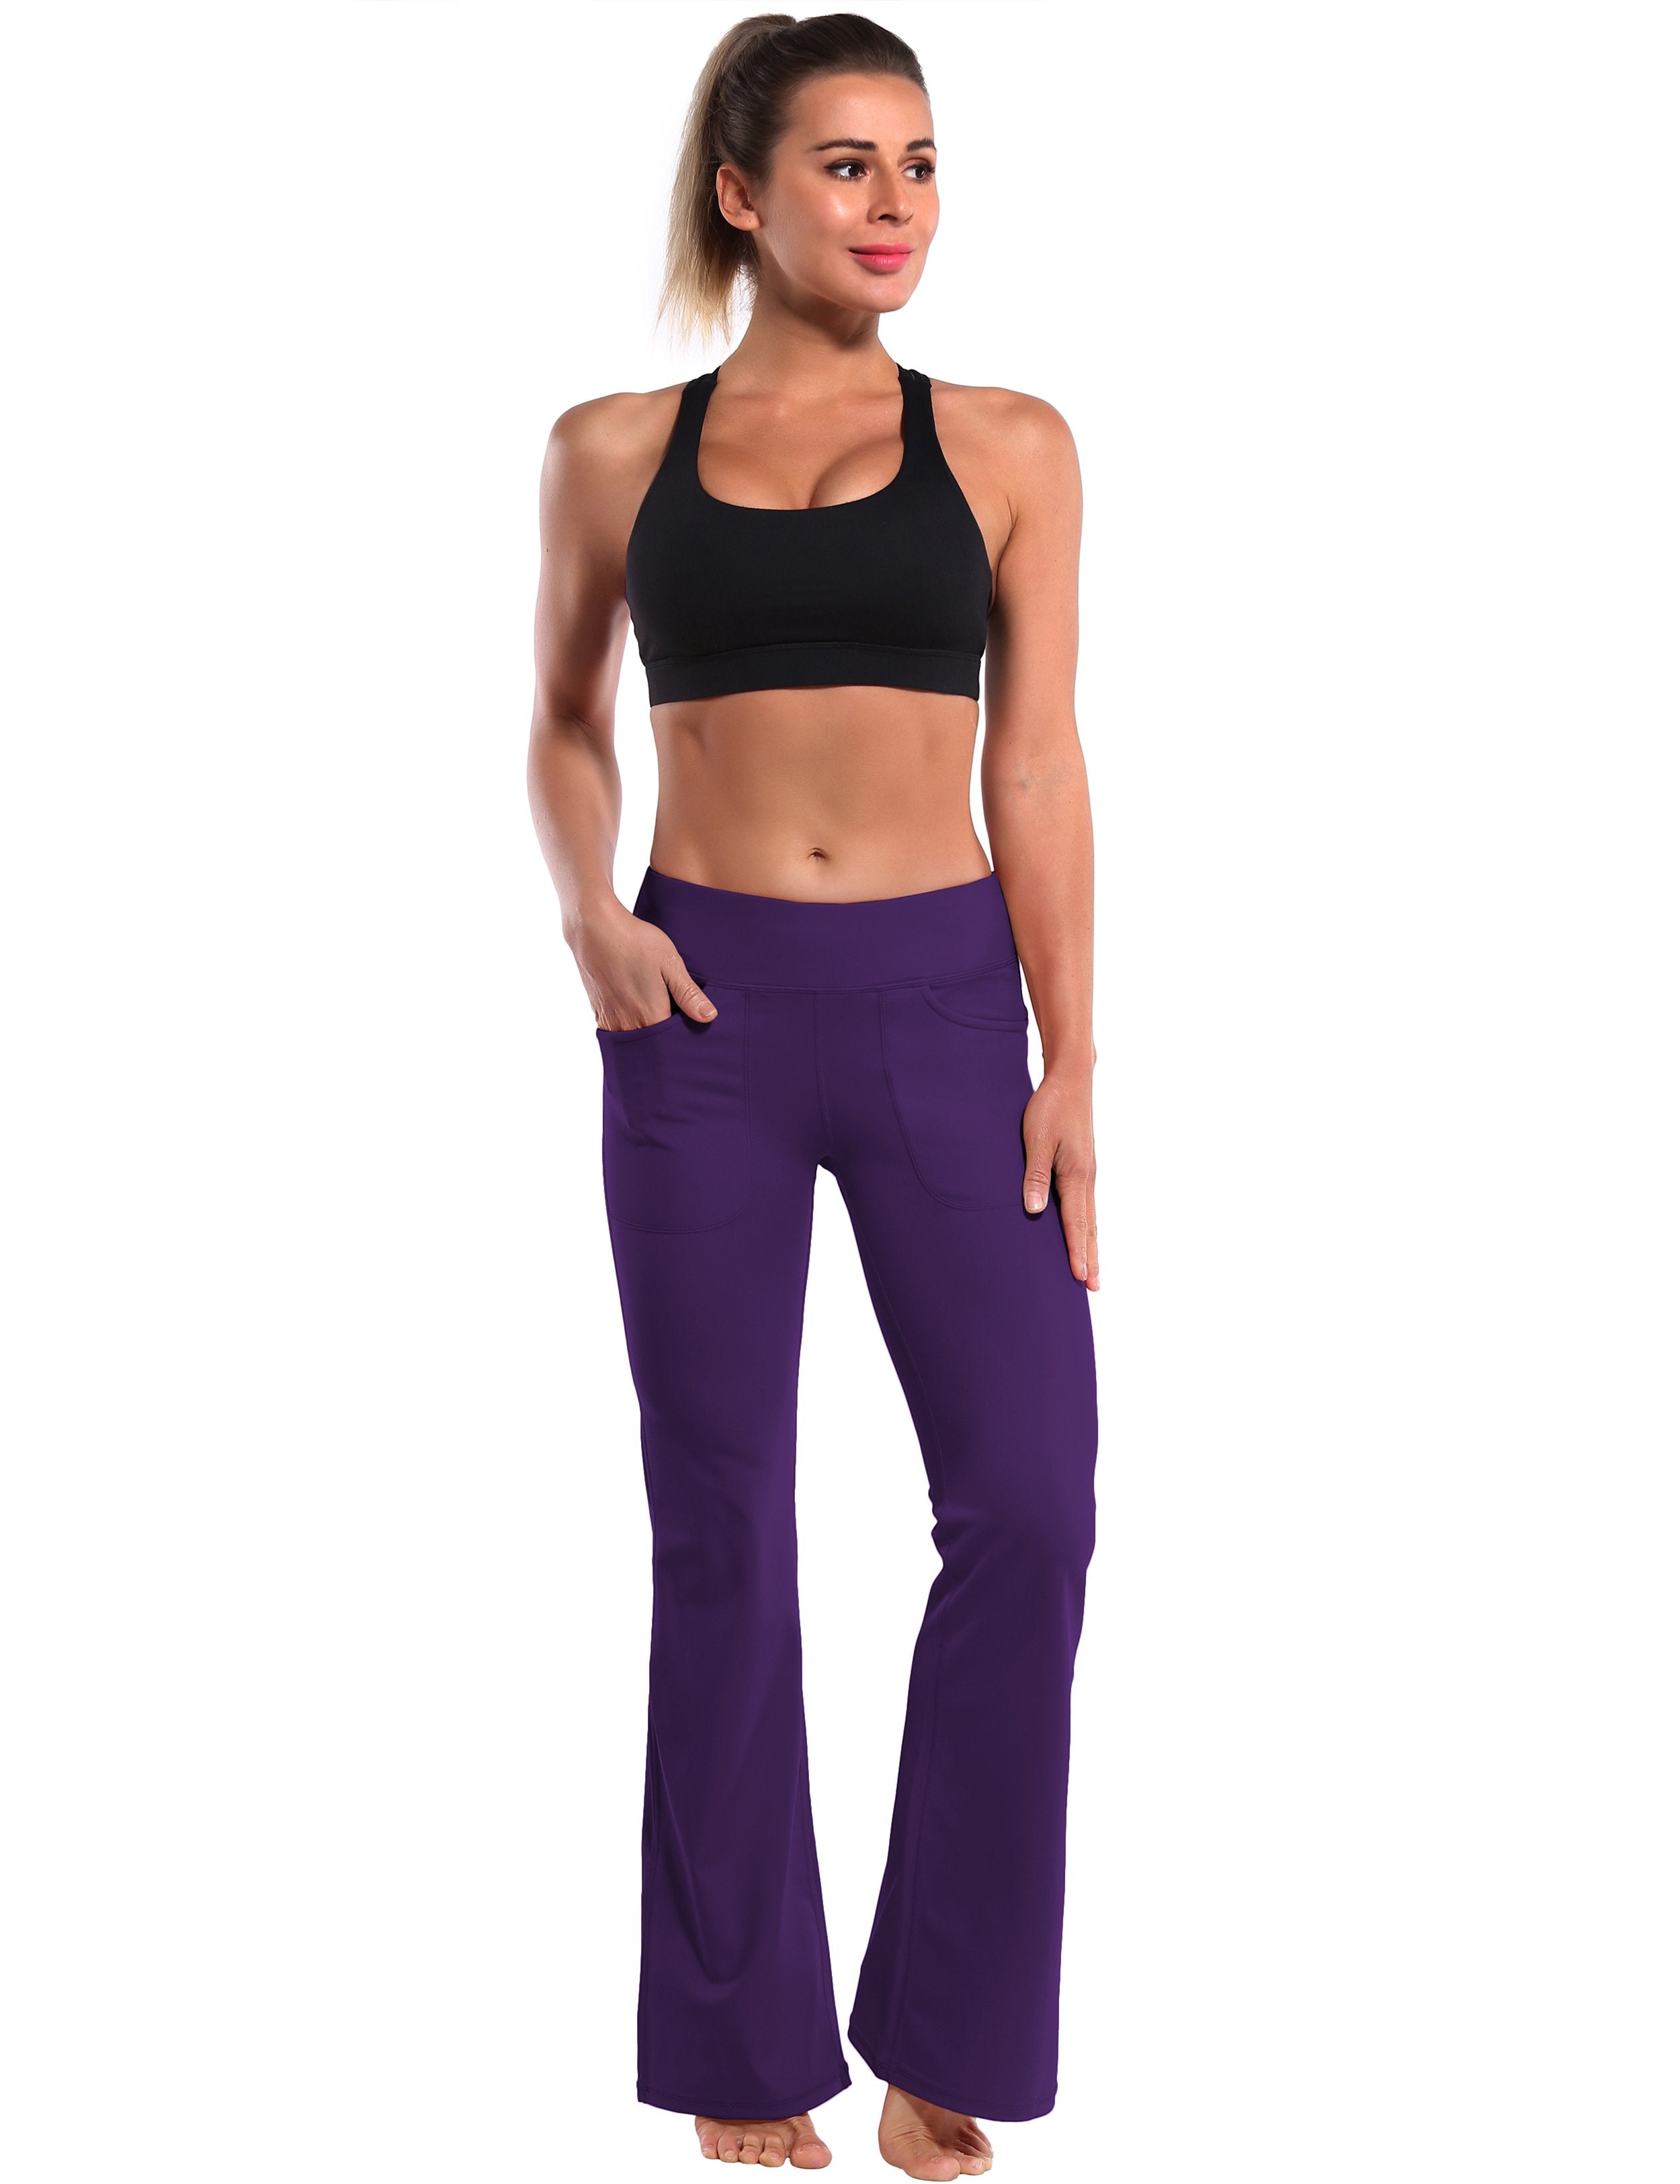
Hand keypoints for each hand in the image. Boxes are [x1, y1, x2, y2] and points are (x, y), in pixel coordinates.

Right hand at [571, 898, 716, 1031]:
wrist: (594, 928)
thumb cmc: (635, 941)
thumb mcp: (669, 963)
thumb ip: (687, 994)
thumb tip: (708, 1016)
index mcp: (650, 1015)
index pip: (672, 1041)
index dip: (683, 1036)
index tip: (689, 1024)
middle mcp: (628, 1024)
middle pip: (652, 1044)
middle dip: (665, 1038)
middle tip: (674, 1017)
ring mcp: (610, 1019)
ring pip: (634, 1038)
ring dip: (646, 1031)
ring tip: (654, 1009)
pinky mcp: (599, 1011)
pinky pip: (618, 1030)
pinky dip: (629, 1025)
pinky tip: (636, 1005)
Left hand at [1022, 1068, 1097, 1289]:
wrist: (1070, 1080)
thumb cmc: (1051, 1108)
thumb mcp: (1036, 1140)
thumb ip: (1035, 1176)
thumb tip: (1034, 1210)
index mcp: (1076, 1175)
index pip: (1076, 1223)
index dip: (1076, 1252)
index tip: (1080, 1279)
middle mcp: (1086, 1178)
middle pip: (1089, 1227)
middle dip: (1090, 1258)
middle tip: (1093, 1287)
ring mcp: (1087, 1173)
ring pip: (1090, 1217)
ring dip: (1090, 1245)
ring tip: (1091, 1270)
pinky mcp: (1083, 1166)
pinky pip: (1086, 1205)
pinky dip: (1087, 1225)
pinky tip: (1084, 1232)